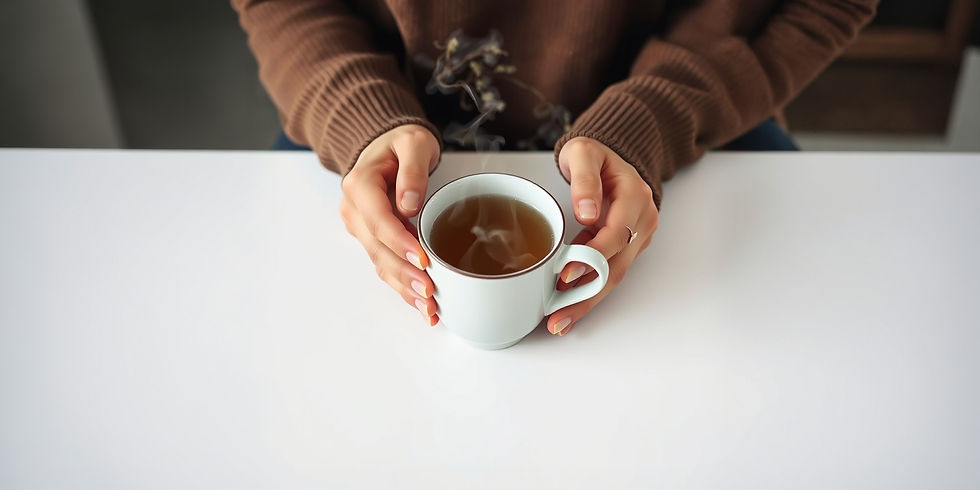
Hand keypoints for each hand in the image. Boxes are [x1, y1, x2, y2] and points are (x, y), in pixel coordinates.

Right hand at [339, 124, 440, 325]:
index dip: (400, 242)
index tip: (423, 259)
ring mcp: (361, 228)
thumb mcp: (413, 143)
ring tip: (428, 307)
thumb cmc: (401, 144)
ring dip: (404, 287)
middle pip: (378, 249)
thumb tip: (409, 203)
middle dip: (404, 274)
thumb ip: (413, 170)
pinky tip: (421, 305)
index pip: (378, 220)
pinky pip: (386, 265)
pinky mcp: (373, 239)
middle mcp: (355, 210)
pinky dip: (403, 286)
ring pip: (381, 262)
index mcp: (360, 185)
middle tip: (430, 293)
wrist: (387, 147)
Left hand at [549, 137, 658, 335]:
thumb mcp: (583, 153)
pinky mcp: (628, 247)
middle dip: (587, 295)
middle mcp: (642, 220)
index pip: (616, 235)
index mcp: (635, 197)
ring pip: (614, 275)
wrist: (610, 156)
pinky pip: (610, 271)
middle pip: (616, 266)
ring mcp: (638, 236)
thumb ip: (584, 180)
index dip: (591, 257)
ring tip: (560, 321)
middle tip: (559, 316)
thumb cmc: (594, 155)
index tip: (566, 274)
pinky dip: (589, 289)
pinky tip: (567, 306)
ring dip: (587, 300)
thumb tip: (587, 211)